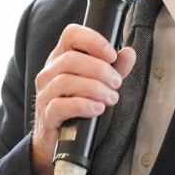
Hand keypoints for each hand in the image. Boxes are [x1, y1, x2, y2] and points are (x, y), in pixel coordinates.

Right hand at [31, 24, 135, 174]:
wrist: (58, 140)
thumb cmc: (79, 107)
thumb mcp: (99, 84)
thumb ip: (115, 69)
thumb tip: (129, 53)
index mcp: (61, 58)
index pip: (71, 34)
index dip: (93, 40)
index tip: (112, 54)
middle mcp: (49, 72)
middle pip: (71, 59)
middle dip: (100, 70)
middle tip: (117, 83)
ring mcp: (44, 93)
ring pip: (65, 81)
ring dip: (95, 88)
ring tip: (111, 98)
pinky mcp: (46, 115)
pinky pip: (61, 105)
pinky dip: (83, 105)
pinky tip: (97, 109)